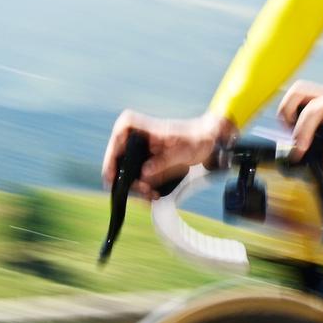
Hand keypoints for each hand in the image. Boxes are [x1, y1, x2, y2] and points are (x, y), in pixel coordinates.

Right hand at [100, 110, 233, 196]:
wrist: (210, 141)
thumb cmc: (197, 139)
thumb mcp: (183, 152)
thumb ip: (163, 163)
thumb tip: (144, 173)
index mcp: (147, 128)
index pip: (120, 132)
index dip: (112, 153)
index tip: (112, 172)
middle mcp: (141, 136)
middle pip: (120, 156)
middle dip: (125, 177)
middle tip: (139, 190)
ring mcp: (143, 148)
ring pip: (128, 167)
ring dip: (135, 184)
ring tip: (149, 195)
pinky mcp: (149, 159)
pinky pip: (139, 173)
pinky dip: (143, 185)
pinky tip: (151, 193)